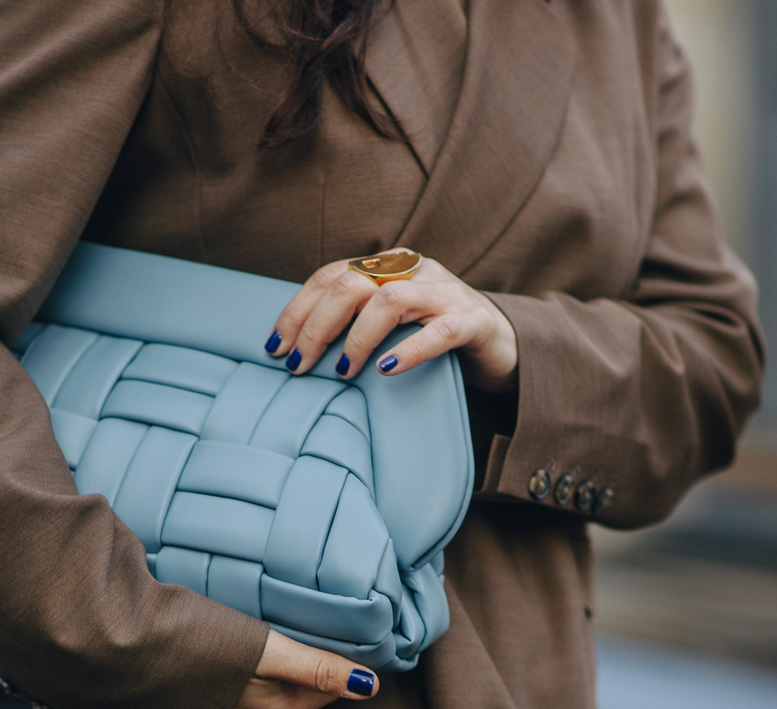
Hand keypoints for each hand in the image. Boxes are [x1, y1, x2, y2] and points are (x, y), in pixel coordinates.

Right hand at [210, 630, 378, 708]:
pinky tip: (219, 671)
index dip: (335, 667)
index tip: (339, 643)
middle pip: (292, 700)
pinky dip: (230, 693)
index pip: (324, 693)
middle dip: (299, 676)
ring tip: (256, 653)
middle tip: (298, 641)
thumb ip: (315, 668)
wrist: (124, 654)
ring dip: (261, 684)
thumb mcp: (264, 650)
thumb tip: (369, 688)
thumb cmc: (196, 646)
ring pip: (257, 706)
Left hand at [264, 249, 518, 392]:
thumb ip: (351, 322)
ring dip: (357, 338)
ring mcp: (446, 293)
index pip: (331, 277)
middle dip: (316, 326)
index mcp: (388, 267)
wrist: (503, 344)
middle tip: (298, 365)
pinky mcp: (474, 321)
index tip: (274, 346)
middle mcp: (414, 271)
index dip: (297, 310)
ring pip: (391, 300)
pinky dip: (409, 350)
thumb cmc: (432, 337)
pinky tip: (385, 370)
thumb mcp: (388, 324)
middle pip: (352, 284)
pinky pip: (439, 331)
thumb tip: (295, 350)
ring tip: (341, 372)